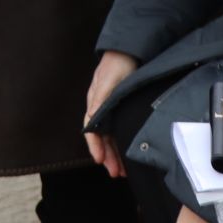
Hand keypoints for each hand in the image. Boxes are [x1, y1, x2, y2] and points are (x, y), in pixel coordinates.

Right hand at [82, 50, 138, 176]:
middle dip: (108, 156)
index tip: (100, 160)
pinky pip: (121, 130)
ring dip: (116, 153)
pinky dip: (123, 142)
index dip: (95, 146)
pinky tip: (128, 152)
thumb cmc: (117, 64)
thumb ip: (100, 101)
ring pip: (112, 136)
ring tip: (123, 170)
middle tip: (116, 173)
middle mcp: (102, 108)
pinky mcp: (124, 108)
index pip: (92, 130)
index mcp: (95, 103)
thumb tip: (91, 121)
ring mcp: (113, 109)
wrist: (131, 50)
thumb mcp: (108, 82)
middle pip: (102, 137)